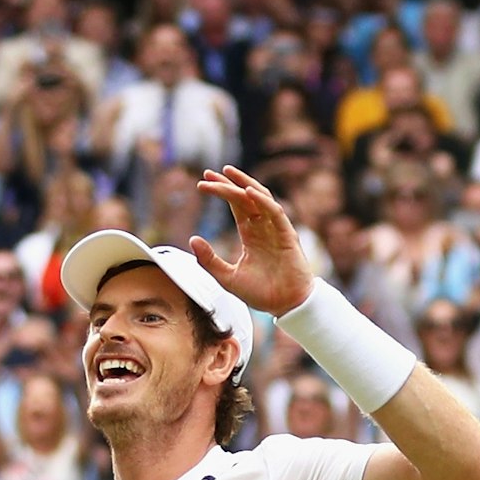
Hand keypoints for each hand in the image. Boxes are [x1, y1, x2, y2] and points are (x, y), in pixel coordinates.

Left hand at [186, 168, 309, 313]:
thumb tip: (192, 239)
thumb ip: (209, 260)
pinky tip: (248, 193)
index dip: (221, 192)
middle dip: (227, 183)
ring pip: (260, 198)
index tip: (203, 182)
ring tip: (227, 173)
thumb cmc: (261, 293)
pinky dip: (263, 201)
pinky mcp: (287, 235)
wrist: (286, 306)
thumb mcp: (227, 277)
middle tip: (208, 173)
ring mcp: (276, 229)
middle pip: (244, 197)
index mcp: (251, 234)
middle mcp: (263, 228)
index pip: (235, 205)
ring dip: (244, 184)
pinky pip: (275, 212)